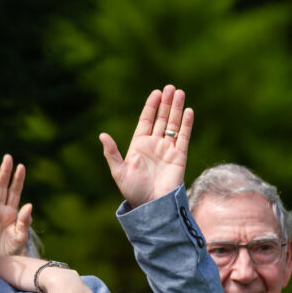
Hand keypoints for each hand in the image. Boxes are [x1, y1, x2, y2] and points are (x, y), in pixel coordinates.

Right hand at [0, 154, 32, 258]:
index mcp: (12, 211)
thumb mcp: (21, 236)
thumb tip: (29, 206)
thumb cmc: (10, 250)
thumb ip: (24, 221)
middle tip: (7, 158)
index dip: (18, 179)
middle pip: (2, 187)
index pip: (15, 191)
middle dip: (5, 173)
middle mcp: (0, 209)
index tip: (22, 166)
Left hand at [100, 85, 192, 207]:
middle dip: (166, 103)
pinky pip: (184, 137)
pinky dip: (186, 124)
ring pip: (174, 124)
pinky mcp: (179, 156)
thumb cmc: (132, 191)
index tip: (156, 93)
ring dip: (177, 109)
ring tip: (180, 93)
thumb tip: (102, 135)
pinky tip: (189, 111)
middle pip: (162, 119)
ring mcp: (168, 149)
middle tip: (171, 87)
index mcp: (139, 145)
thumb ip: (112, 153)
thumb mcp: (118, 171)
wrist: (151, 205)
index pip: (147, 120)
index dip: (151, 106)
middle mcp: (154, 144)